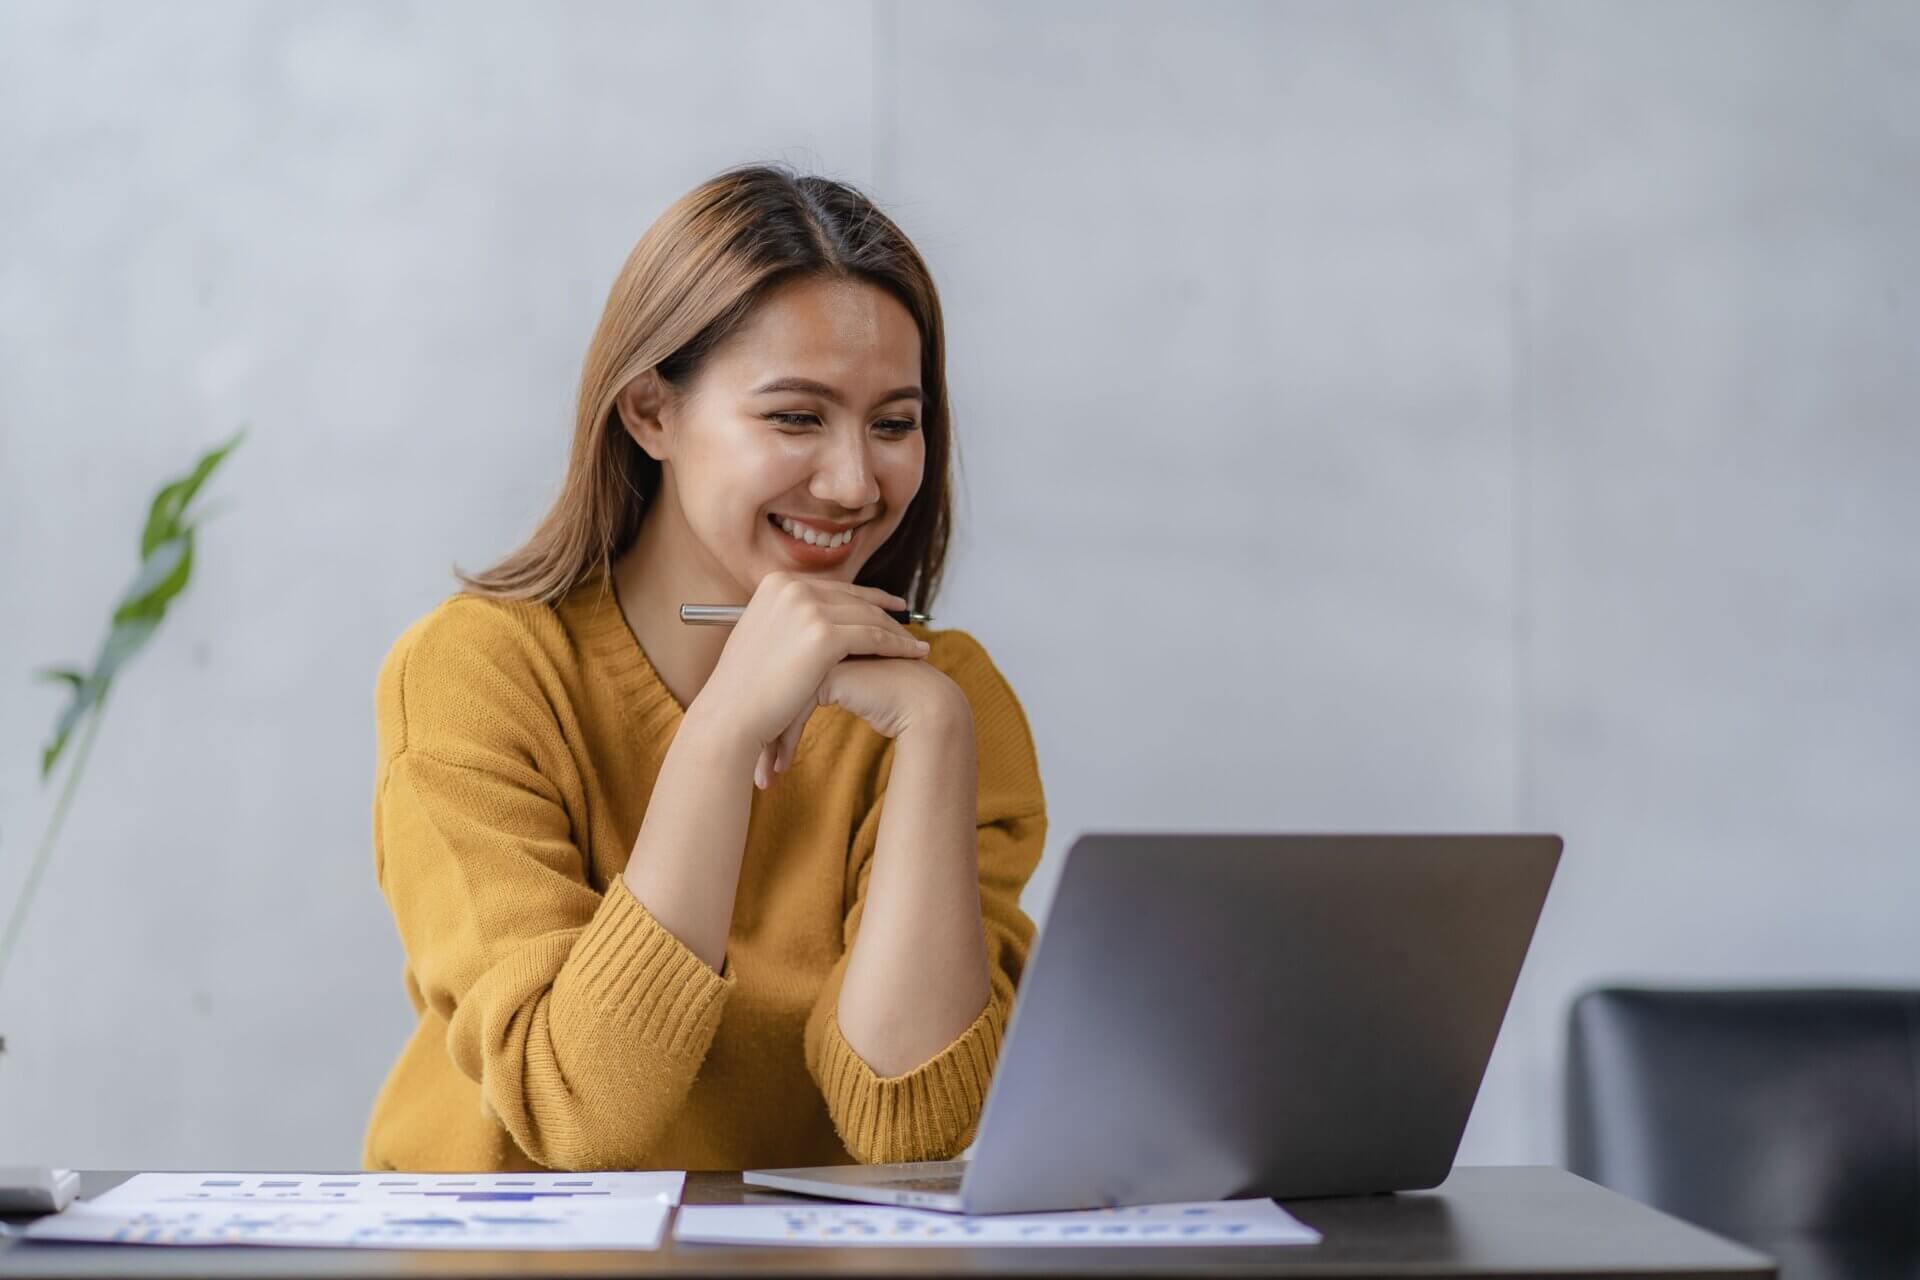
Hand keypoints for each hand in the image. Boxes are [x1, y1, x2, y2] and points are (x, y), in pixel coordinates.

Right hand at [689, 571, 930, 786]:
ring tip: (918, 645)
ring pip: (868, 617)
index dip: (865, 597)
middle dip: (885, 612)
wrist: (730, 715)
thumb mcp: (762, 638)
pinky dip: (898, 647)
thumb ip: (788, 621)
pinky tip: (915, 655)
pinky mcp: (824, 635)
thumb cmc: (744, 688)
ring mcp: (807, 608)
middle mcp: (791, 588)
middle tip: (910, 622)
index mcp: (775, 584)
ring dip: (897, 632)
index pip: (832, 587)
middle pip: (853, 598)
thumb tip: (815, 621)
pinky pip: (874, 638)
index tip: (889, 606)